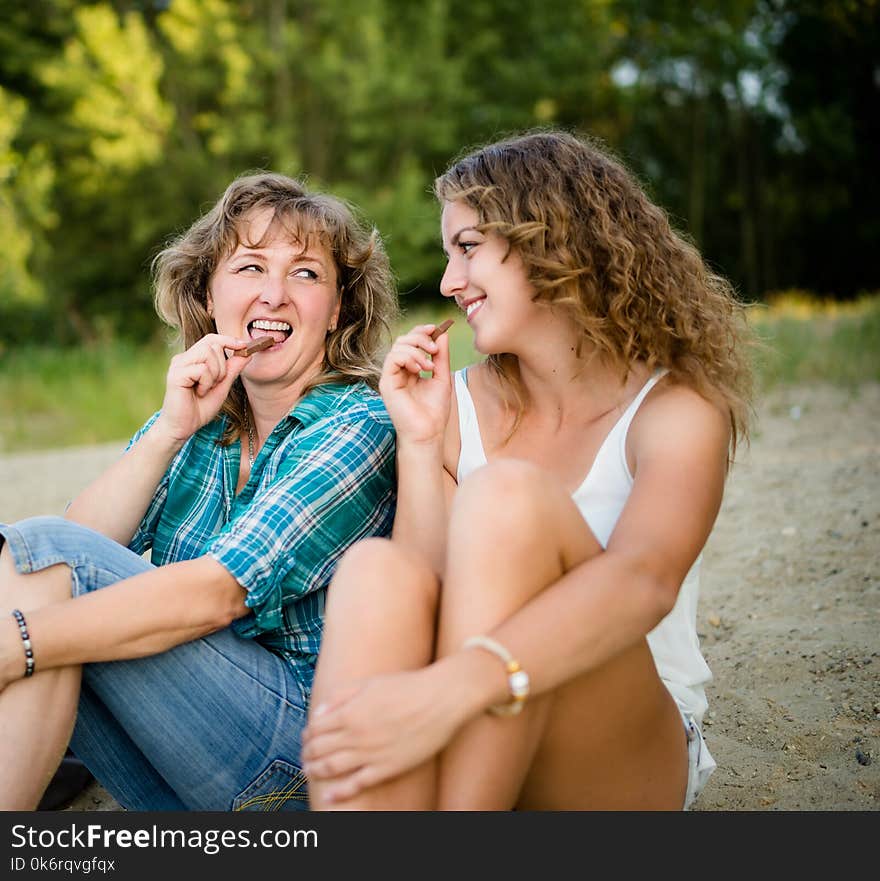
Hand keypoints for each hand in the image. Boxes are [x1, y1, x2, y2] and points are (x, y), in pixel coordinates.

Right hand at [154, 334, 251, 444]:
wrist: (183, 427)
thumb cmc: (199, 408)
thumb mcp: (222, 387)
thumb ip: (232, 370)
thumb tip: (246, 353)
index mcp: (193, 359)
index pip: (211, 339)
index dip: (228, 339)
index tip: (244, 346)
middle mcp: (184, 358)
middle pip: (212, 344)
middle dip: (222, 365)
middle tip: (215, 383)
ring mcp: (178, 365)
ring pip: (208, 354)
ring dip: (215, 374)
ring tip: (206, 389)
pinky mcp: (176, 374)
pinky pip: (202, 369)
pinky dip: (207, 383)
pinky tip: (199, 393)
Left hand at [301, 665, 464, 803]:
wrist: (441, 699)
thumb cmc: (407, 686)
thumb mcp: (370, 682)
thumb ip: (341, 695)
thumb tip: (319, 712)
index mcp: (350, 712)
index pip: (316, 728)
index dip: (307, 734)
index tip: (306, 737)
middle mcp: (356, 735)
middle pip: (320, 749)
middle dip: (307, 753)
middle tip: (304, 756)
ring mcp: (371, 754)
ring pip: (332, 768)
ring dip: (315, 771)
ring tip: (309, 772)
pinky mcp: (387, 768)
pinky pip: (358, 785)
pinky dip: (340, 792)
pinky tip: (329, 795)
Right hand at [378, 324, 451, 446]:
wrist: (428, 432)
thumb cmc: (434, 411)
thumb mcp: (442, 377)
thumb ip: (441, 356)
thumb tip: (442, 334)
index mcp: (411, 369)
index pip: (412, 342)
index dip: (422, 331)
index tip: (436, 328)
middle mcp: (399, 371)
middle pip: (403, 340)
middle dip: (420, 338)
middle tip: (434, 349)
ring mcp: (391, 376)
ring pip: (397, 347)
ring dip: (416, 350)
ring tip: (429, 366)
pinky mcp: (386, 383)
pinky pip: (392, 359)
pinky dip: (407, 358)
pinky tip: (419, 370)